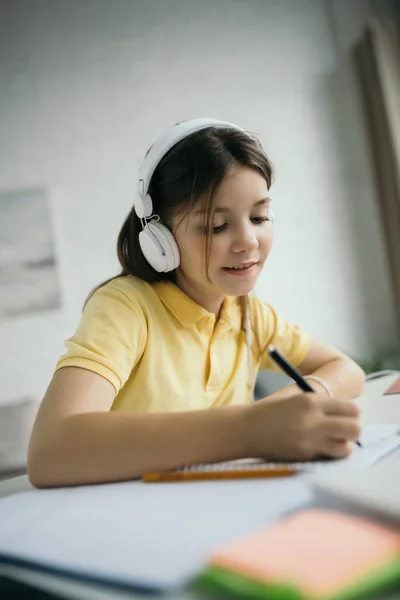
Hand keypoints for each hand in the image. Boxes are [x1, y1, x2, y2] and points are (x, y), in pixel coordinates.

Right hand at [242, 393, 360, 460]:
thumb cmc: (270, 412)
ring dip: (342, 445)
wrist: (245, 429)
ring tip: (332, 441)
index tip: (346, 416)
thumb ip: (319, 406)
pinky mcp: (304, 455)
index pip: (351, 409)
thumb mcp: (296, 400)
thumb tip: (345, 415)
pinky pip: (327, 456)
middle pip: (354, 429)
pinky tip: (317, 447)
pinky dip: (327, 453)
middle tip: (344, 430)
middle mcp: (313, 421)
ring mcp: (309, 441)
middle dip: (353, 430)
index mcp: (311, 401)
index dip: (352, 414)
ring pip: (345, 448)